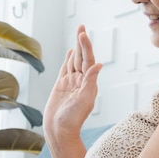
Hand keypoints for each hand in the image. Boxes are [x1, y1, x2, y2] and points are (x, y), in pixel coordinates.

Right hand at [44, 25, 102, 140]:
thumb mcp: (84, 100)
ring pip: (73, 61)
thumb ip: (90, 82)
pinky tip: (69, 52)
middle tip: (81, 26)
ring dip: (75, 48)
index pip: (88, 60)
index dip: (86, 47)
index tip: (82, 34)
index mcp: (88, 83)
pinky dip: (68, 60)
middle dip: (81, 42)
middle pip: (81, 57)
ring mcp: (71, 83)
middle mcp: (81, 81)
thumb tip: (99, 65)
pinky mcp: (62, 86)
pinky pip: (66, 69)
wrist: (59, 131)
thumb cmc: (72, 119)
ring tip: (78, 34)